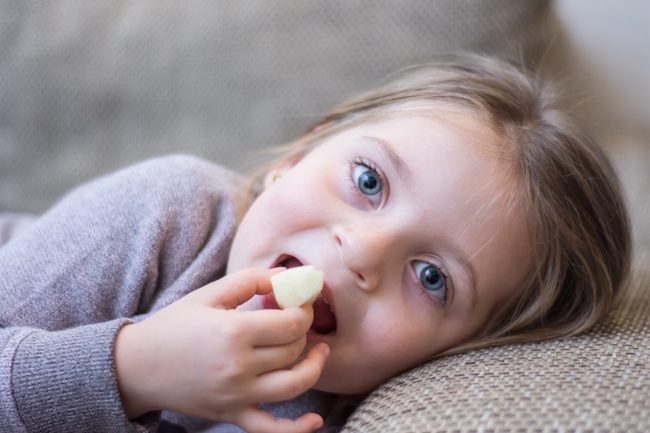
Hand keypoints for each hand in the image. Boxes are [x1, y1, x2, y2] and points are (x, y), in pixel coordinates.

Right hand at [114, 268, 328, 432]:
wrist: (136, 366)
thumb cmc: (174, 325)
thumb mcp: (210, 294)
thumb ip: (251, 280)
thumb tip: (288, 276)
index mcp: (233, 332)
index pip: (291, 323)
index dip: (305, 310)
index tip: (301, 302)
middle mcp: (238, 366)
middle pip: (293, 350)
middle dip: (304, 331)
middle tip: (299, 319)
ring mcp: (236, 395)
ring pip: (294, 385)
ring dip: (313, 368)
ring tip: (319, 351)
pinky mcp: (231, 415)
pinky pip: (270, 430)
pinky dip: (297, 430)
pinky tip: (316, 419)